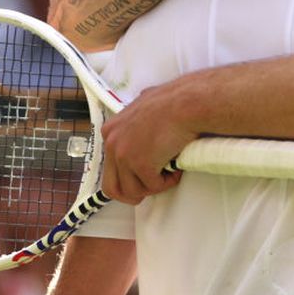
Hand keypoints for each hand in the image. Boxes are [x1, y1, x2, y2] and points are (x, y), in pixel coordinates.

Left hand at [100, 83, 189, 203]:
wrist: (185, 103)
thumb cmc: (172, 101)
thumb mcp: (144, 106)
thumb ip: (136, 120)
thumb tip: (143, 124)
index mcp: (110, 130)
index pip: (108, 166)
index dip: (126, 176)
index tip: (138, 177)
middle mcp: (112, 144)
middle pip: (111, 187)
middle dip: (130, 193)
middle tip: (147, 189)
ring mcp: (124, 155)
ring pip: (132, 190)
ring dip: (152, 186)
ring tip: (167, 173)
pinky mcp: (141, 165)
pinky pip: (154, 186)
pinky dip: (167, 182)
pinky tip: (176, 169)